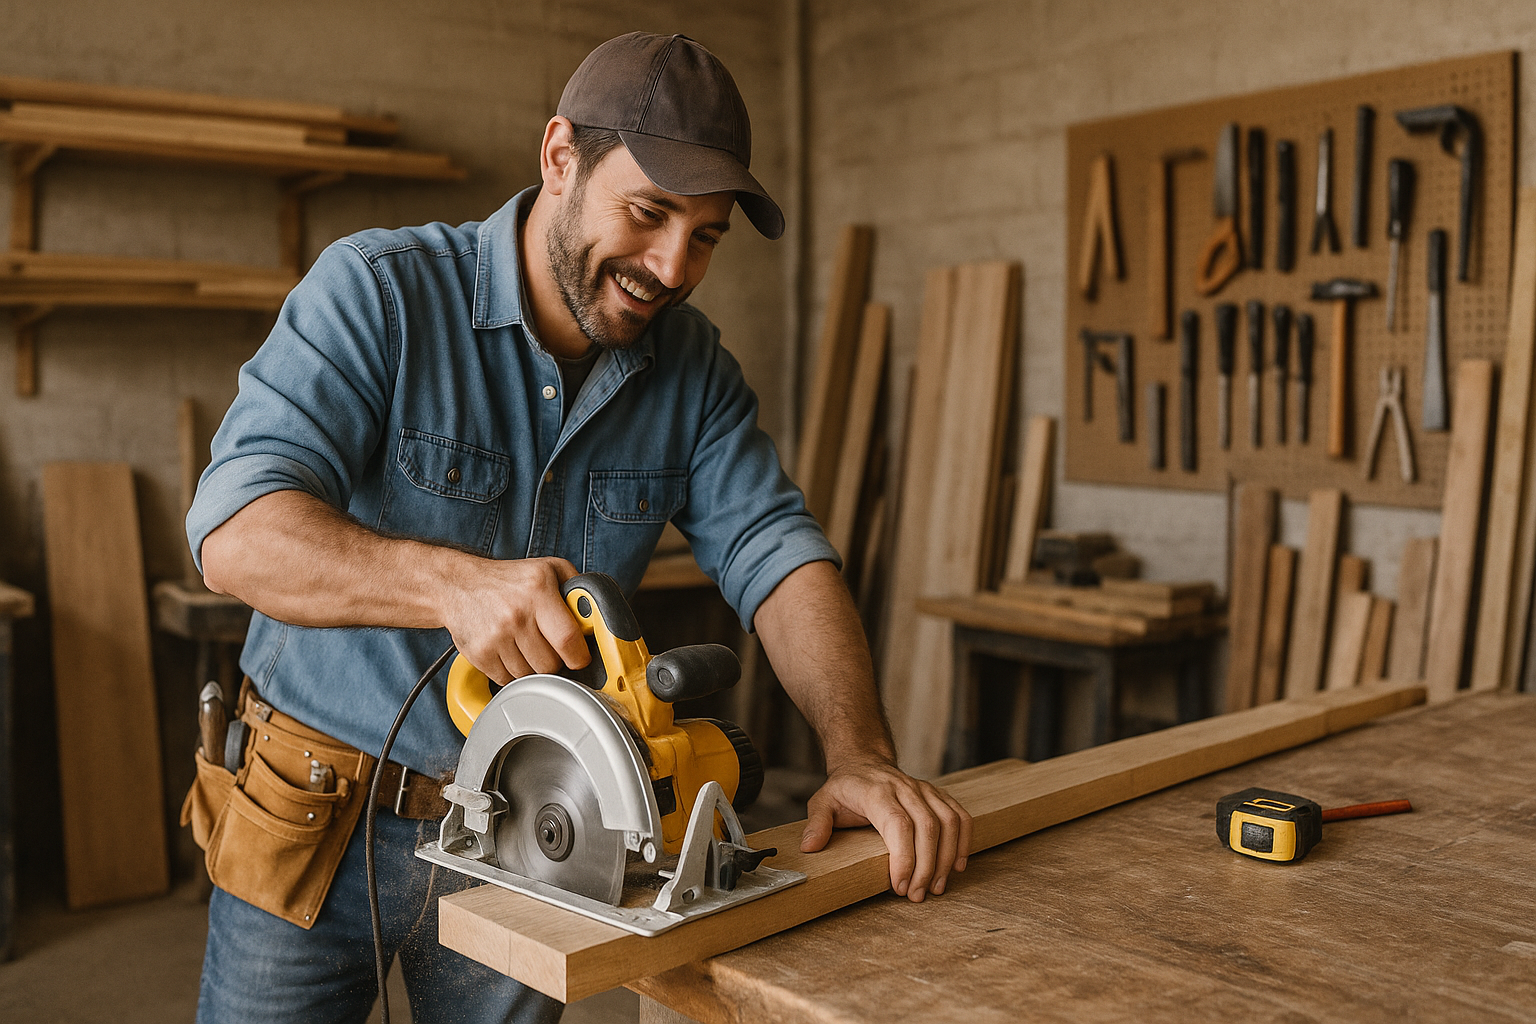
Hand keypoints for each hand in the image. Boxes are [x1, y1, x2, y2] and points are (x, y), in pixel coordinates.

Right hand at [438, 554, 588, 681]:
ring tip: (526, 645)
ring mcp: (495, 637)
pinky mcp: (479, 654)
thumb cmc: (508, 579)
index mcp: (537, 591)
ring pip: (530, 676)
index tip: (579, 657)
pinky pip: (507, 680)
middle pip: (550, 664)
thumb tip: (597, 614)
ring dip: (533, 667)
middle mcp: (516, 614)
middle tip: (548, 646)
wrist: (458, 585)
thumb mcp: (549, 568)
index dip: (579, 656)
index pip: (568, 640)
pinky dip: (512, 672)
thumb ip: (577, 587)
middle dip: (555, 661)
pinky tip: (509, 652)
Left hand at [800, 757, 972, 901]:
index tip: (899, 886)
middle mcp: (905, 788)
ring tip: (937, 887)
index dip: (904, 858)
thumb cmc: (845, 788)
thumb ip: (817, 823)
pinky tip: (958, 865)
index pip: (898, 825)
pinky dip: (964, 841)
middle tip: (917, 896)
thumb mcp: (822, 801)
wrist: (864, 761)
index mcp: (876, 792)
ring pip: (948, 822)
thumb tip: (810, 847)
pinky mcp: (938, 795)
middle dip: (926, 867)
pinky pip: (960, 816)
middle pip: (927, 828)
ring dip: (947, 859)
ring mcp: (924, 790)